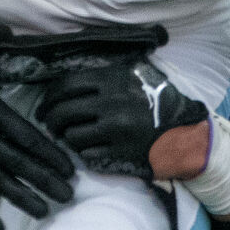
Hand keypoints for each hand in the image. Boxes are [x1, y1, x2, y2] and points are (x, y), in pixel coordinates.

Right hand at [0, 46, 74, 229]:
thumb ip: (11, 70)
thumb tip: (40, 67)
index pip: (28, 138)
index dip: (51, 155)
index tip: (69, 169)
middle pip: (18, 164)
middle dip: (45, 181)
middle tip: (68, 196)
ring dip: (22, 198)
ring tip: (44, 210)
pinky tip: (0, 226)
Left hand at [34, 59, 206, 182]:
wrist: (185, 131)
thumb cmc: (157, 101)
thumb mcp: (134, 75)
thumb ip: (104, 76)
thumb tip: (64, 84)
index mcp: (112, 79)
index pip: (66, 85)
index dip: (49, 98)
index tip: (44, 107)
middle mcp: (111, 103)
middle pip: (63, 112)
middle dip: (50, 120)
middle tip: (49, 125)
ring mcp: (115, 130)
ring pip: (72, 136)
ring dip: (68, 138)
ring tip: (71, 137)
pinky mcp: (120, 152)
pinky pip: (88, 154)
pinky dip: (85, 152)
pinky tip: (90, 148)